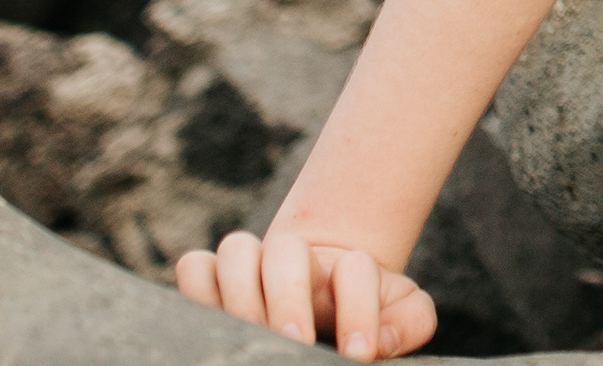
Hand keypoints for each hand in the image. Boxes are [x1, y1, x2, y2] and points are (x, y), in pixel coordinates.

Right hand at [175, 227, 435, 358]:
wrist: (327, 300)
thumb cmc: (369, 315)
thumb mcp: (402, 316)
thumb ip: (409, 323)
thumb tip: (374, 344)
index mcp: (347, 267)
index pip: (356, 268)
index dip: (359, 311)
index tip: (359, 353)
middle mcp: (296, 259)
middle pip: (286, 250)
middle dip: (288, 298)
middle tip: (297, 343)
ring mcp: (253, 264)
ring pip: (235, 250)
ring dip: (240, 294)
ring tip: (251, 337)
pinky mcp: (213, 280)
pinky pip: (193, 268)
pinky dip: (196, 290)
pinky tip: (212, 328)